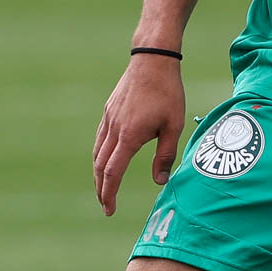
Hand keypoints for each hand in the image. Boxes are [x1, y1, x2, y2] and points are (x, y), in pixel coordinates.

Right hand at [92, 56, 185, 215]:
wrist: (152, 60)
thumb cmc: (168, 92)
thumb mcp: (174, 125)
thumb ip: (166, 155)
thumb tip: (159, 181)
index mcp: (130, 135)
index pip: (113, 172)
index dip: (110, 193)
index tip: (109, 210)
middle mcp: (114, 129)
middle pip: (100, 166)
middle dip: (101, 188)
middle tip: (106, 205)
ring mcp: (109, 118)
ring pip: (97, 152)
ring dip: (99, 173)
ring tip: (104, 187)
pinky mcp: (109, 110)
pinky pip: (100, 138)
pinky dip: (100, 155)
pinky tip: (106, 160)